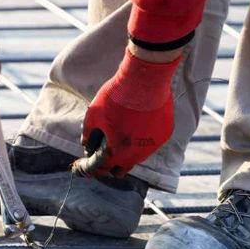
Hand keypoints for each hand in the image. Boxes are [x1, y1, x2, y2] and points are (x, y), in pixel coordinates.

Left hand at [74, 47, 181, 177]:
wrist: (146, 79)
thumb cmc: (117, 96)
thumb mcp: (94, 113)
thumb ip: (88, 133)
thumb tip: (85, 144)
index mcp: (117, 151)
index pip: (101, 168)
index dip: (90, 168)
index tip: (84, 165)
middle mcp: (137, 154)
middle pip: (121, 169)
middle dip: (110, 165)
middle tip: (103, 154)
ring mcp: (153, 145)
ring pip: (138, 157)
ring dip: (127, 152)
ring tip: (119, 139)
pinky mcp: (164, 134)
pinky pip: (151, 142)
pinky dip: (142, 138)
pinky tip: (137, 126)